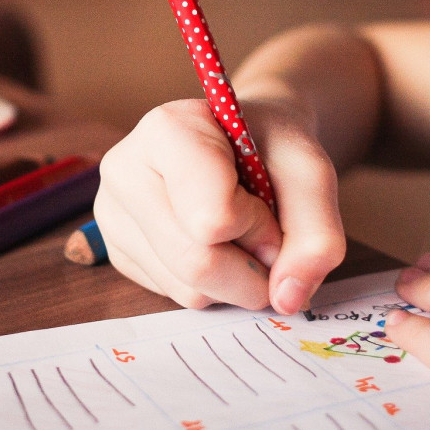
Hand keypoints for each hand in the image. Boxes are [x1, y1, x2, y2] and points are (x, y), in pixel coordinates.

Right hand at [94, 97, 345, 312]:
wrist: (245, 141)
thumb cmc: (272, 147)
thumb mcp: (311, 173)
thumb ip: (317, 234)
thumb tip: (287, 299)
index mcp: (165, 130)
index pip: (213, 218)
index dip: (259, 226)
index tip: (268, 201)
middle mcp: (124, 170)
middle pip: (196, 263)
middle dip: (252, 268)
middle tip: (267, 236)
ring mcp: (113, 214)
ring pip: (187, 289)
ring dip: (235, 280)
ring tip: (238, 233)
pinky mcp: (117, 252)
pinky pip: (174, 296)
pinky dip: (212, 285)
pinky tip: (213, 244)